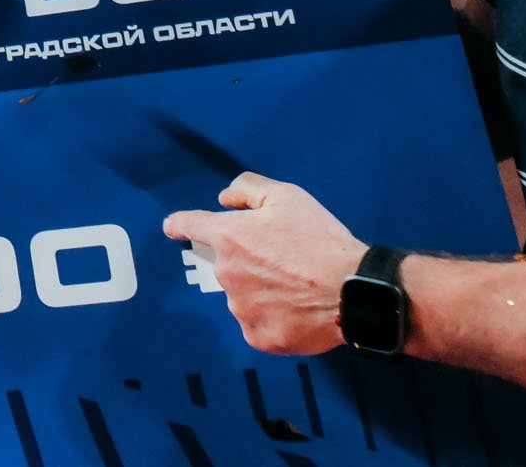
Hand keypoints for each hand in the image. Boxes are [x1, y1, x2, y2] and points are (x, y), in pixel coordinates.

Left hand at [163, 172, 367, 355]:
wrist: (353, 290)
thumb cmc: (321, 240)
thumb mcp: (287, 197)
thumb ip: (248, 190)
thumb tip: (224, 199)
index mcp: (229, 237)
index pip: (190, 225)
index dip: (180, 223)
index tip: (172, 227)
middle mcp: (226, 273)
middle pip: (226, 263)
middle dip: (248, 261)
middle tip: (284, 261)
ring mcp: (240, 308)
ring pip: (243, 295)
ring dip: (261, 291)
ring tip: (297, 287)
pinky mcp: (259, 336)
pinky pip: (258, 324)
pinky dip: (273, 318)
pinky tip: (297, 310)